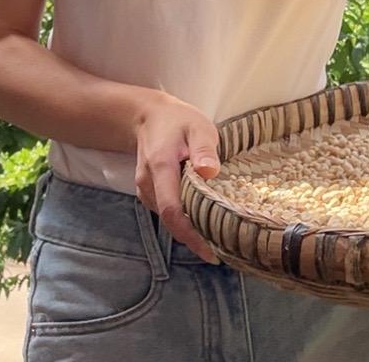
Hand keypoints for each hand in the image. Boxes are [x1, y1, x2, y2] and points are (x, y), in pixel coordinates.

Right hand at [134, 93, 221, 262]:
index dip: (191, 235)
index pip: (172, 211)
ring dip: (190, 229)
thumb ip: (203, 149)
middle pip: (171, 221)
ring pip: (168, 218)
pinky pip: (166, 211)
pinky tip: (202, 218)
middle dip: (195, 238)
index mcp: (161, 167)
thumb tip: (210, 172)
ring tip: (218, 236)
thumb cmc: (177, 120)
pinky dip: (183, 218)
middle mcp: (148, 184)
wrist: (148, 116)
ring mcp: (145, 189)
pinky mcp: (148, 192)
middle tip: (224, 249)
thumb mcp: (197, 126)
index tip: (212, 252)